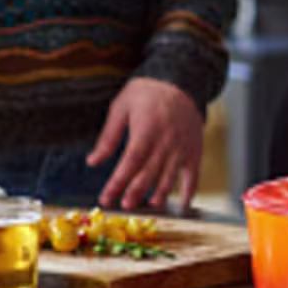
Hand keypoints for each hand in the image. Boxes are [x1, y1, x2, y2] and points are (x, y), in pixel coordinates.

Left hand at [87, 78, 204, 210]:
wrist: (181, 81)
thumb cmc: (147, 93)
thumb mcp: (121, 107)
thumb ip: (108, 136)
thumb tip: (93, 161)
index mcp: (146, 130)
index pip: (130, 162)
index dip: (118, 182)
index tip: (106, 197)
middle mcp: (166, 141)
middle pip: (149, 173)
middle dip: (135, 192)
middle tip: (125, 206)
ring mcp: (182, 147)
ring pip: (170, 176)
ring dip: (159, 194)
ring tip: (149, 205)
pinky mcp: (194, 150)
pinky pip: (194, 174)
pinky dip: (189, 191)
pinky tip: (182, 205)